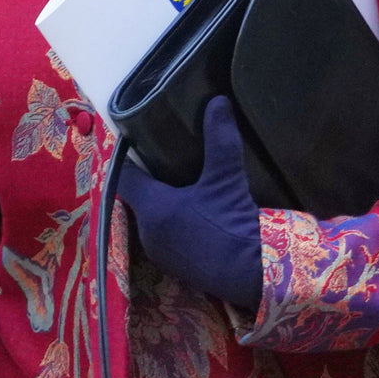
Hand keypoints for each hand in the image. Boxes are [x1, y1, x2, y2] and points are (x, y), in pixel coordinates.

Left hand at [115, 95, 262, 310]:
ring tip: (177, 179)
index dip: (124, 156)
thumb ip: (220, 139)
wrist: (254, 276)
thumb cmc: (231, 225)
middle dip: (146, 178)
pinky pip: (167, 234)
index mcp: (151, 209)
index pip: (124, 177)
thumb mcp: (226, 179)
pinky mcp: (178, 265)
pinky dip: (174, 220)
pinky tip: (193, 209)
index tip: (130, 138)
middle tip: (158, 154)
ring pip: (153, 217)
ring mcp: (162, 253)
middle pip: (137, 197)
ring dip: (161, 201)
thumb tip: (218, 101)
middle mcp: (148, 233)